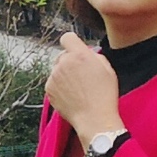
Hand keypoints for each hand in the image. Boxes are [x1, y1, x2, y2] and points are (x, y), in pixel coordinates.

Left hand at [45, 32, 121, 148]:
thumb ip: (94, 55)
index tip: (76, 51)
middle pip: (63, 55)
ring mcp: (54, 76)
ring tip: (78, 89)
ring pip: (57, 69)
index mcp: (79, 55)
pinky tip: (71, 96)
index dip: (72, 44)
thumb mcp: (107, 69)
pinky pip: (53, 82)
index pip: (67, 37)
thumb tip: (86, 52)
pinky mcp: (48, 89)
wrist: (94, 119)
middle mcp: (63, 63)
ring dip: (64, 75)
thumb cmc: (104, 95)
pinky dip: (59, 87)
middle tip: (82, 76)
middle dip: (70, 62)